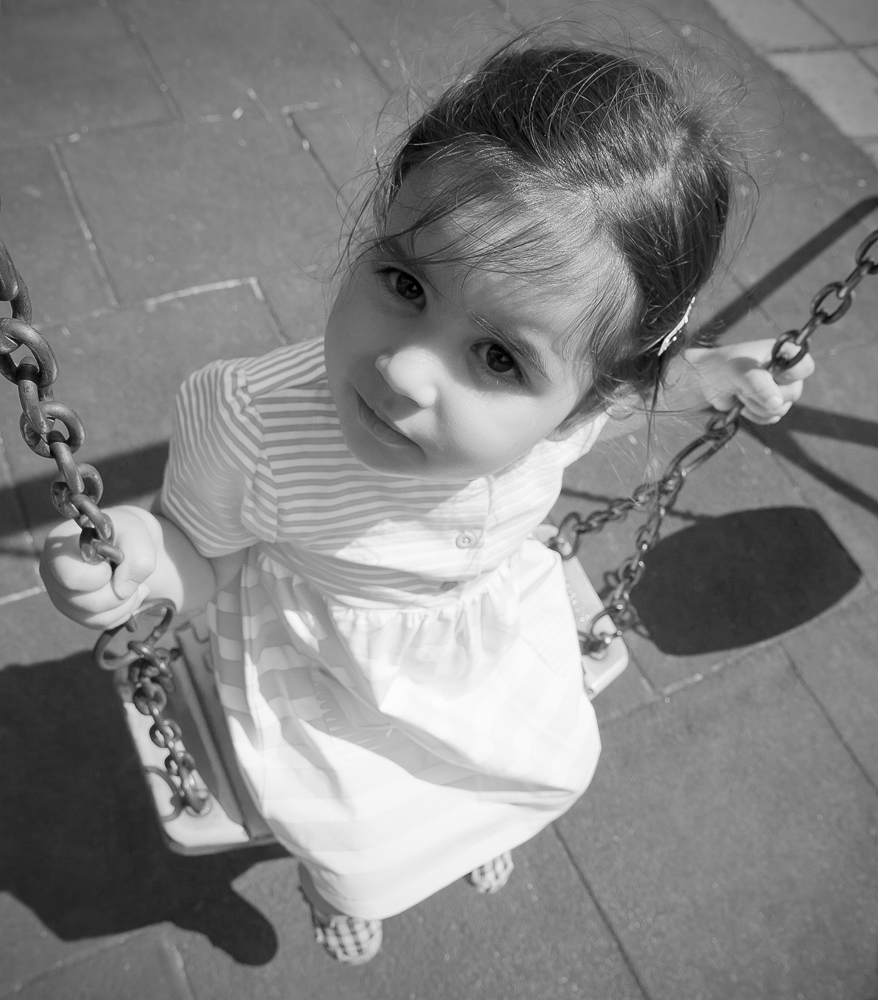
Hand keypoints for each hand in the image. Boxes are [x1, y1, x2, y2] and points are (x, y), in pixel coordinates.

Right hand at [40, 505, 161, 629]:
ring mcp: (61, 595)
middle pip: (85, 602)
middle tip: (130, 575)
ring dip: (124, 604)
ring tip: (134, 584)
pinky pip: (100, 623)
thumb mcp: (138, 534)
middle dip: (118, 593)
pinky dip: (122, 612)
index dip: (99, 576)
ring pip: (94, 618)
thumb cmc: (127, 533)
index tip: (113, 561)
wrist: (126, 542)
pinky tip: (128, 594)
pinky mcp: (74, 610)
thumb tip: (123, 590)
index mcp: (60, 546)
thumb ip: (138, 557)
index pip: (71, 576)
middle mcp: (52, 573)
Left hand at [686, 340, 815, 424]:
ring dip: (757, 406)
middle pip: (793, 393)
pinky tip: (742, 406)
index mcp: (782, 353)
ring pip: (781, 409)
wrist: (704, 382)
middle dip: (765, 395)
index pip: (805, 367)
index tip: (770, 375)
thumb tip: (777, 405)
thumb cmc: (722, 367)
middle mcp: (784, 371)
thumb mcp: (740, 371)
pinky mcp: (767, 405)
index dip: (791, 376)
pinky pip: (772, 417)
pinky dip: (755, 415)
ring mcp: (777, 389)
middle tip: (744, 387)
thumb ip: (760, 385)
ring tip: (741, 394)